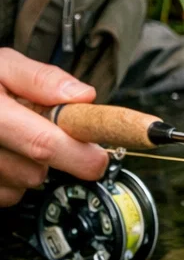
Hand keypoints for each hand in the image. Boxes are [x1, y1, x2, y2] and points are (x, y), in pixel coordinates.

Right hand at [0, 49, 108, 207]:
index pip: (42, 144)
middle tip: (42, 127)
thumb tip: (82, 95)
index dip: (78, 154)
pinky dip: (12, 178)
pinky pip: (8, 195)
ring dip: (30, 165)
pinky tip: (5, 153)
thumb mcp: (1, 64)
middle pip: (36, 171)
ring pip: (24, 185)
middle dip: (52, 154)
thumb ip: (40, 79)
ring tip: (14, 136)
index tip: (99, 158)